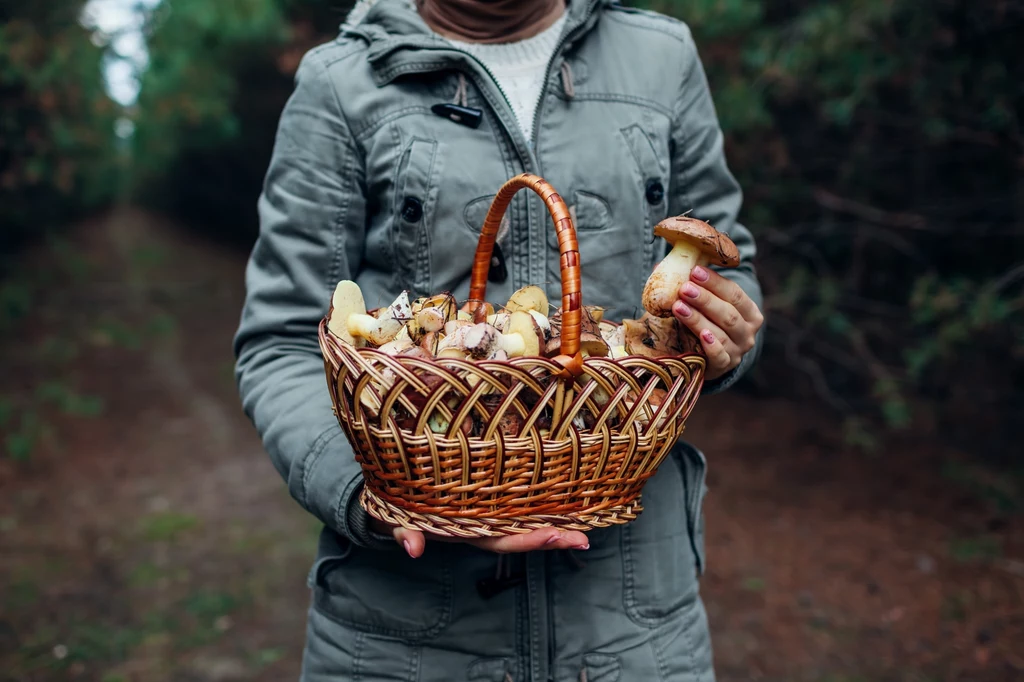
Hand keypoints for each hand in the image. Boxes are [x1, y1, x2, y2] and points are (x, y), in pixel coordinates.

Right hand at [370, 517, 589, 557]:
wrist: (393, 502)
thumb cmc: (398, 511)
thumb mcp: (396, 521)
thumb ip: (404, 533)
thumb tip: (412, 548)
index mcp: (466, 531)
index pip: (503, 540)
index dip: (529, 540)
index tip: (555, 536)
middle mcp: (483, 525)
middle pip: (522, 534)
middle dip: (553, 537)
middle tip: (584, 537)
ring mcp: (486, 513)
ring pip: (524, 520)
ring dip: (553, 522)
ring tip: (586, 525)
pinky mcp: (486, 498)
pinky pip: (516, 502)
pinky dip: (540, 501)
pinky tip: (567, 496)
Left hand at [671, 265, 763, 380]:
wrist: (708, 359)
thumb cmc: (706, 324)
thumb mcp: (703, 306)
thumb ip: (691, 287)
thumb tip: (658, 267)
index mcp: (749, 312)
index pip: (735, 293)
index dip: (715, 282)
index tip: (694, 271)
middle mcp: (748, 332)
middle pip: (728, 313)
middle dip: (705, 299)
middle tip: (684, 288)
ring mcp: (738, 351)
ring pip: (721, 333)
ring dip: (698, 319)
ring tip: (678, 307)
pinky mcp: (725, 366)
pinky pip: (720, 356)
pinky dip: (712, 346)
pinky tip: (701, 335)